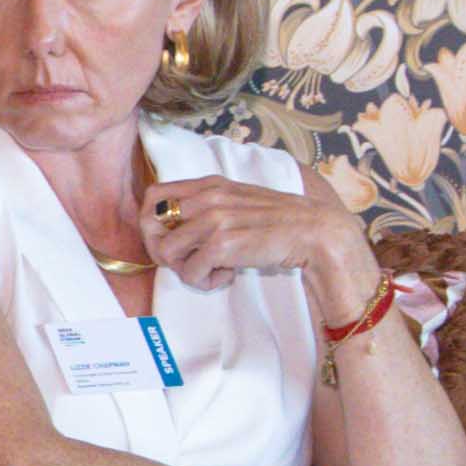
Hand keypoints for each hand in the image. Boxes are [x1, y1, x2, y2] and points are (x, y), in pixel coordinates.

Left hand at [139, 168, 382, 308]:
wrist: (315, 233)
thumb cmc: (276, 224)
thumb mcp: (238, 202)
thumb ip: (208, 206)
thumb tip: (173, 228)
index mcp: (210, 184)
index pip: (154, 197)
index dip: (152, 224)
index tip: (170, 242)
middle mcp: (208, 197)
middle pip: (151, 226)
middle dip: (164, 251)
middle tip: (190, 262)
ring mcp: (214, 219)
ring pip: (167, 253)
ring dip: (187, 269)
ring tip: (214, 270)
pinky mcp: (223, 244)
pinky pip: (190, 272)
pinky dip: (206, 282)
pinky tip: (228, 276)